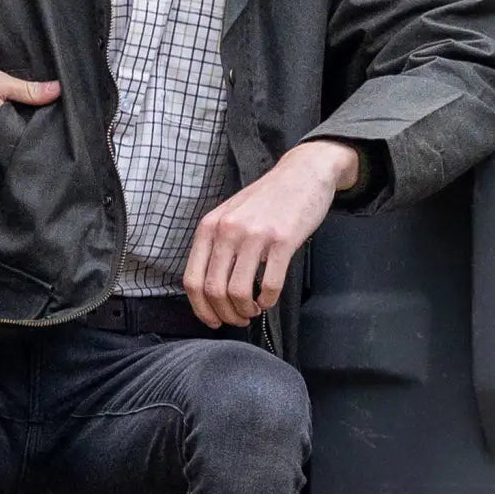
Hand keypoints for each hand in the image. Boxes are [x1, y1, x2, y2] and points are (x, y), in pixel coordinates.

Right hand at [0, 70, 59, 178]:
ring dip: (12, 162)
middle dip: (28, 152)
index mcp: (0, 128)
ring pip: (4, 168)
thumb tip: (57, 90)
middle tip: (39, 145)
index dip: (42, 140)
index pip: (32, 142)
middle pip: (19, 158)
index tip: (53, 137)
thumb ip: (25, 89)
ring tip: (18, 152)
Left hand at [183, 139, 359, 327]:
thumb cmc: (266, 199)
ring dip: (245, 311)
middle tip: (238, 319)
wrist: (302, 173)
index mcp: (211, 225)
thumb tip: (209, 289)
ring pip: (238, 292)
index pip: (192, 279)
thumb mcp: (230, 215)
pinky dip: (268, 301)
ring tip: (254, 309)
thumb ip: (217, 245)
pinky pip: (269, 285)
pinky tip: (269, 299)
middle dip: (225, 314)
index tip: (213, 320)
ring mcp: (254, 234)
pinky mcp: (282, 240)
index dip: (201, 308)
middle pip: (213, 290)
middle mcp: (228, 230)